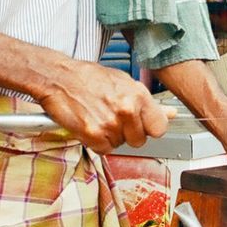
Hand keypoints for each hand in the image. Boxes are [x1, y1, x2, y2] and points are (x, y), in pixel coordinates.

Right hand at [38, 58, 173, 151]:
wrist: (58, 78)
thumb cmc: (88, 77)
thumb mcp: (123, 82)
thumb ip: (146, 101)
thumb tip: (168, 113)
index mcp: (137, 95)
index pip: (159, 128)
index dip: (149, 128)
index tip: (142, 125)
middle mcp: (126, 110)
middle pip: (139, 140)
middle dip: (127, 133)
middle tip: (113, 118)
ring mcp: (110, 124)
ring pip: (120, 145)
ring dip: (110, 136)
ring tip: (99, 117)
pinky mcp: (93, 135)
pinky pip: (103, 149)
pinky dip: (96, 141)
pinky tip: (90, 124)